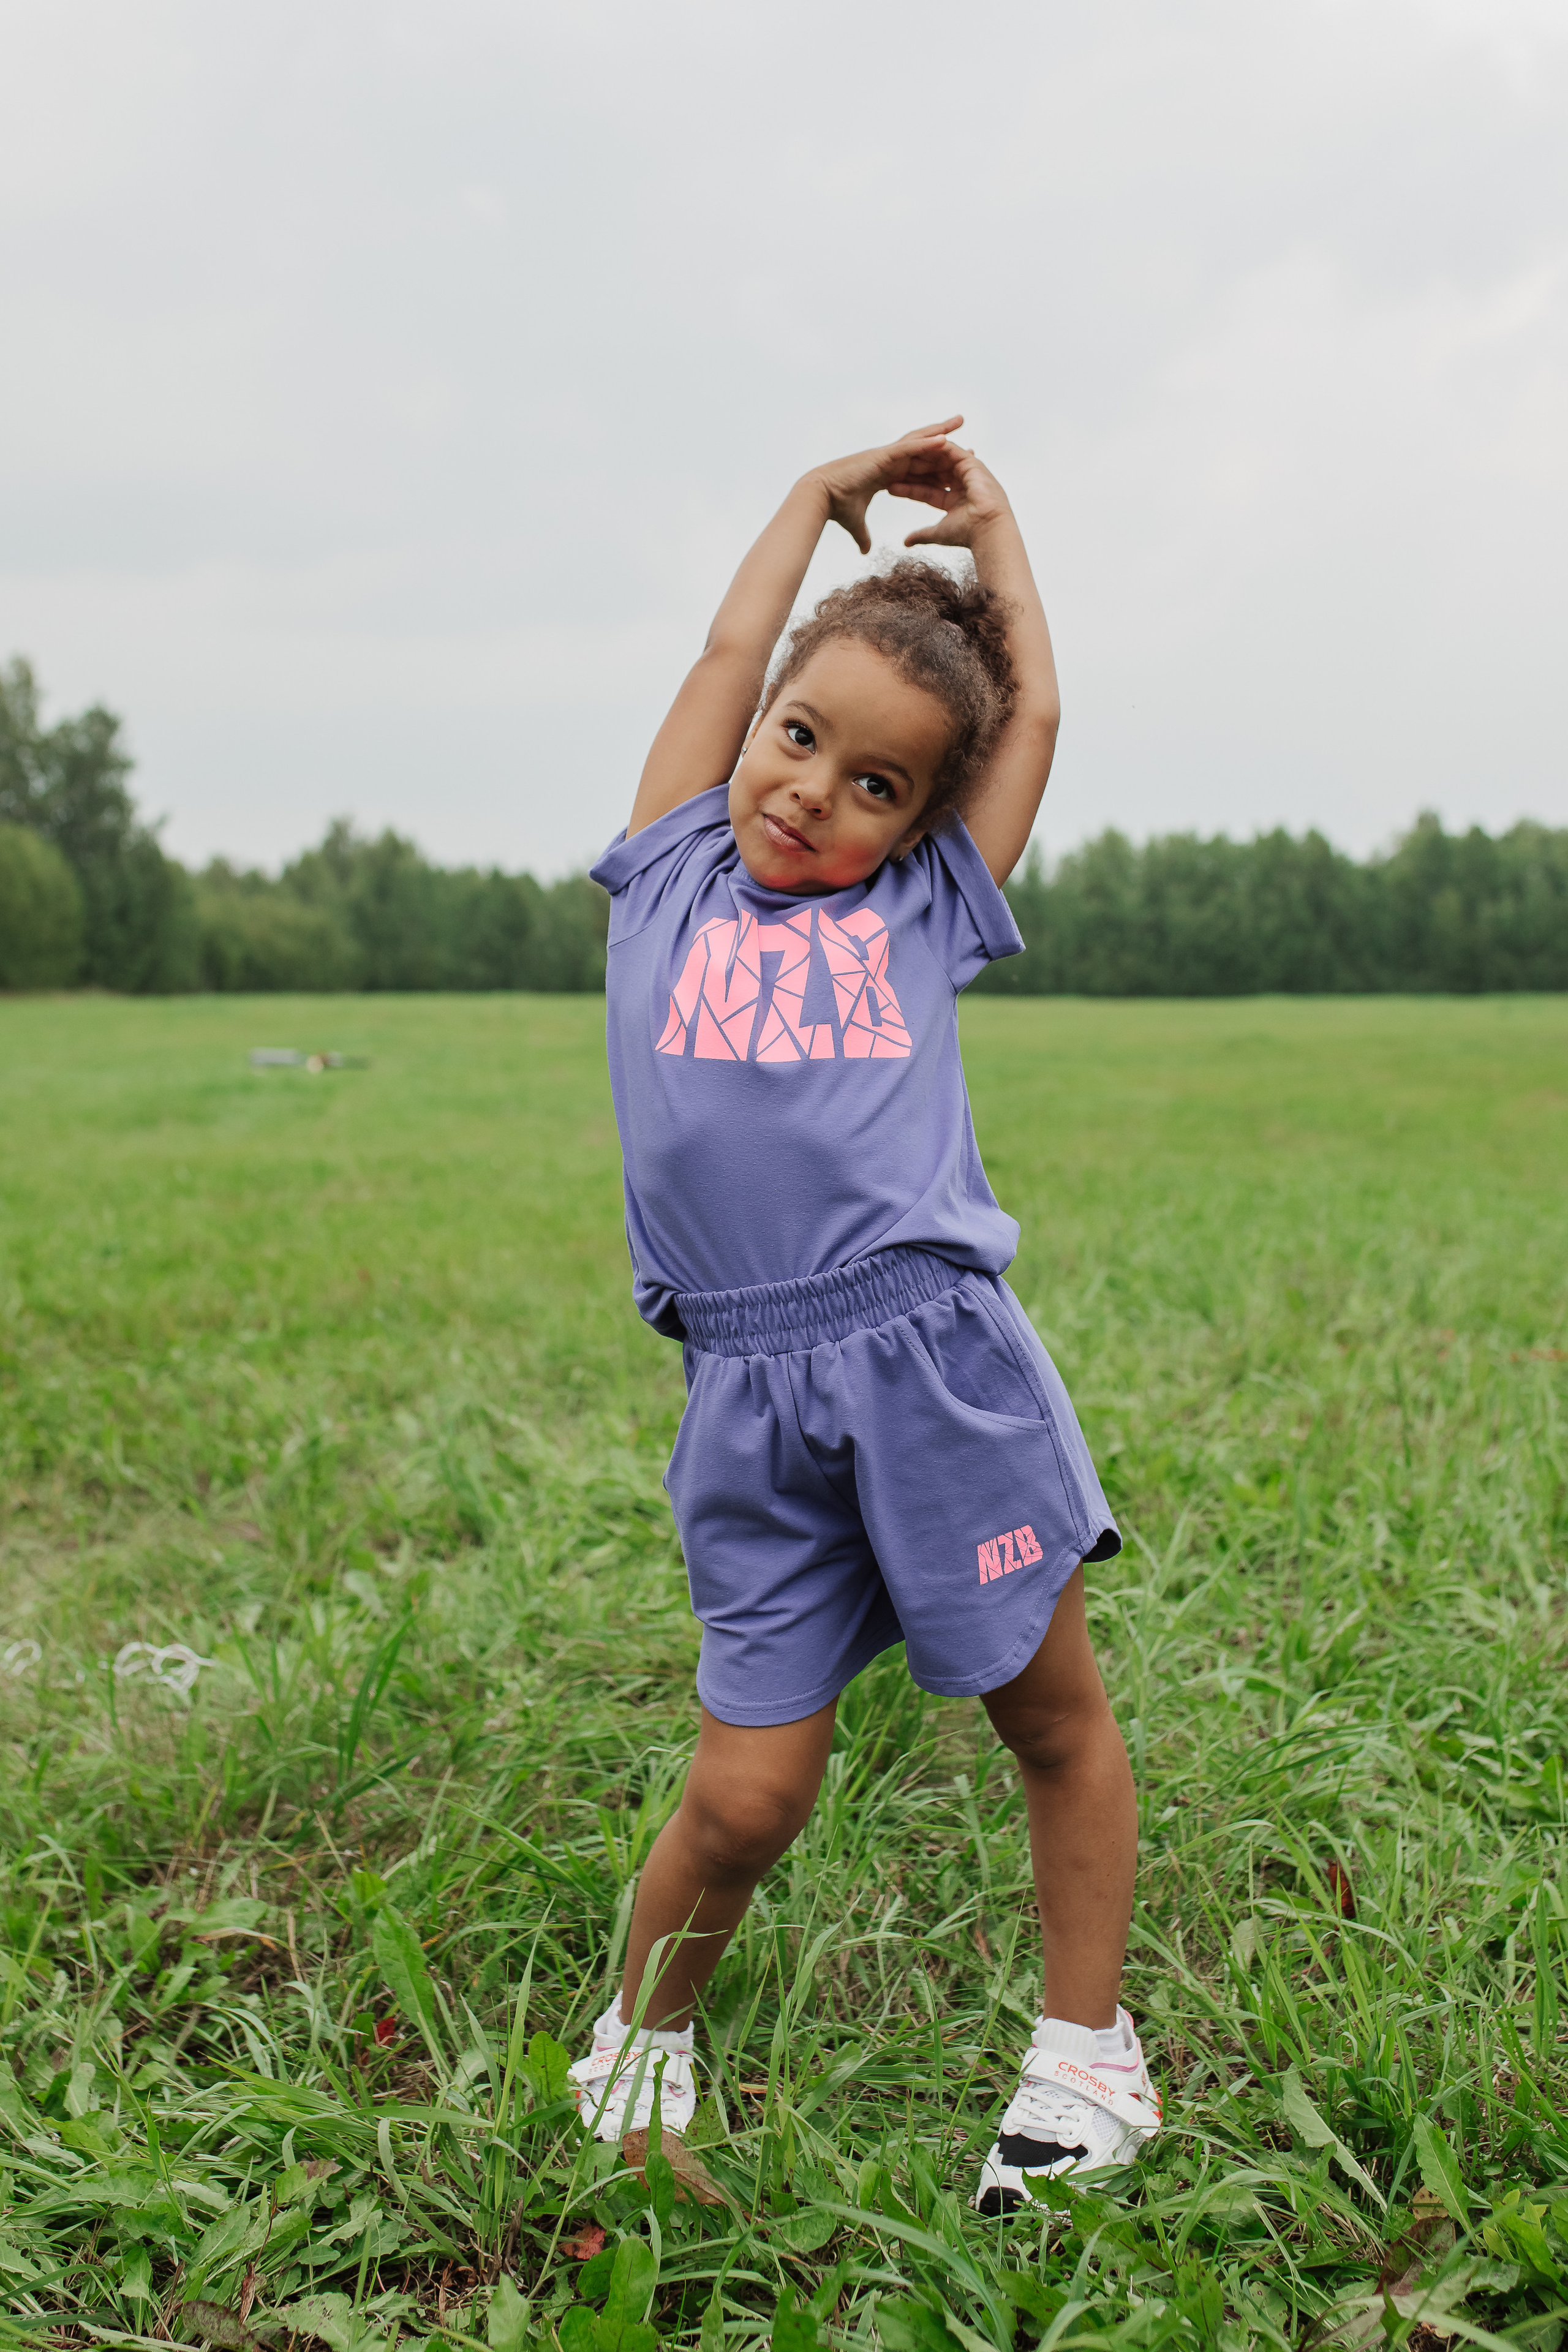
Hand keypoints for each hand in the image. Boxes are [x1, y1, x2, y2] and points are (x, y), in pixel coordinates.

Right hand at [809, 417, 965, 554]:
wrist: (821, 497)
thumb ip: (863, 535)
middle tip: (965, 430)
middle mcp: (889, 461)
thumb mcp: (856, 524)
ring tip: (960, 421)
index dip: (936, 466)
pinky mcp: (883, 456)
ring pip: (919, 440)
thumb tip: (865, 550)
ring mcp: (887, 456)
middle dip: (944, 440)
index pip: (917, 468)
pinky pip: (910, 447)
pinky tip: (945, 439)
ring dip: (940, 431)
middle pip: (922, 449)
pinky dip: (927, 443)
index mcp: (887, 473)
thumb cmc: (836, 507)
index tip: (954, 466)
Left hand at [891, 442, 1011, 549]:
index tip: (890, 488)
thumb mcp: (939, 533)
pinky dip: (934, 445)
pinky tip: (916, 446)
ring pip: (939, 458)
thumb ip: (922, 535)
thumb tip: (905, 543)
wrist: (988, 530)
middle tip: (891, 466)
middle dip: (913, 469)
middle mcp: (962, 483)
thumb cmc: (968, 534)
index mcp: (955, 499)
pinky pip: (949, 449)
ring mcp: (968, 472)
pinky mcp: (972, 463)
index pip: (927, 490)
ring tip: (900, 453)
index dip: (910, 489)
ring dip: (921, 455)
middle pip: (932, 471)